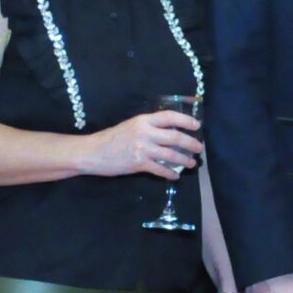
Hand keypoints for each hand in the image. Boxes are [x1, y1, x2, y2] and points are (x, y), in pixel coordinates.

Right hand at [79, 110, 204, 179]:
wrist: (93, 152)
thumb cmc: (111, 139)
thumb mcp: (130, 126)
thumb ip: (148, 127)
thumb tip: (168, 132)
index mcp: (142, 120)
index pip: (169, 117)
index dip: (186, 121)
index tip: (197, 126)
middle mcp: (144, 133)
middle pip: (175, 137)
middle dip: (191, 143)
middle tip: (199, 148)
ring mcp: (142, 149)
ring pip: (171, 155)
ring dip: (184, 160)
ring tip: (191, 163)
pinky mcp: (138, 164)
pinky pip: (160, 169)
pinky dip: (170, 173)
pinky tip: (175, 176)